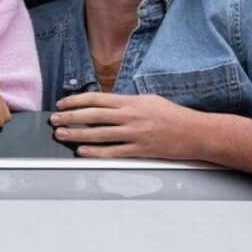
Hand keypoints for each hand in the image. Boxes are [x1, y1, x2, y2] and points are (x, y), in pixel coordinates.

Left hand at [50, 92, 206, 160]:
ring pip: (99, 134)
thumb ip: (125, 101)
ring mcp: (134, 134)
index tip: (61, 104)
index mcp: (130, 101)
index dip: (75, 101)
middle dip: (70, 117)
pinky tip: (82, 152)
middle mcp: (130, 116)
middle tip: (54, 119)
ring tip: (61, 135)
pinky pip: (113, 152)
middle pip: (92, 115)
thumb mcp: (147, 100)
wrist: (197, 133)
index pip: (95, 99)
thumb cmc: (173, 115)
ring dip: (77, 134)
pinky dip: (96, 152)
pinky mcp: (140, 150)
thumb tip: (103, 103)